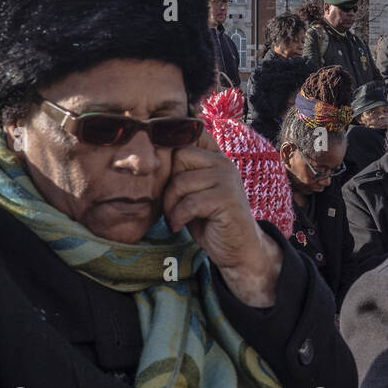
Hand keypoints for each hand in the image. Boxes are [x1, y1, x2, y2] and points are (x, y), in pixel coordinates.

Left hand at [161, 128, 282, 306]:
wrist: (238, 248)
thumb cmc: (210, 220)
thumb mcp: (193, 192)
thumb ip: (181, 175)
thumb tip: (149, 161)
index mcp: (215, 157)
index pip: (185, 139)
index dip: (169, 157)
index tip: (165, 181)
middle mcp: (223, 163)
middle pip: (179, 157)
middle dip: (168, 184)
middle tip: (170, 206)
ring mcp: (227, 179)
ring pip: (181, 182)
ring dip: (171, 205)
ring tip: (176, 218)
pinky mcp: (226, 199)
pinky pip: (189, 203)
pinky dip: (179, 217)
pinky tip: (180, 226)